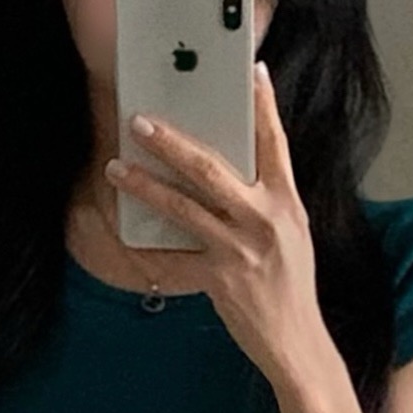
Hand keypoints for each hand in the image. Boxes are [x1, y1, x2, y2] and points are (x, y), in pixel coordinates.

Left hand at [108, 63, 330, 389]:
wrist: (296, 341)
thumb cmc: (291, 286)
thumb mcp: (291, 235)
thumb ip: (266, 203)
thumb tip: (233, 174)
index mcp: (287, 203)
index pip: (275, 143)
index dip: (263, 106)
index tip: (252, 72)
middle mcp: (264, 219)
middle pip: (210, 167)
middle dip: (171, 142)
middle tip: (141, 122)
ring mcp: (240, 248)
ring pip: (183, 206)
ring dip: (145, 185)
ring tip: (116, 168)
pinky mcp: (218, 278)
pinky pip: (175, 257)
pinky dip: (151, 248)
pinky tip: (128, 236)